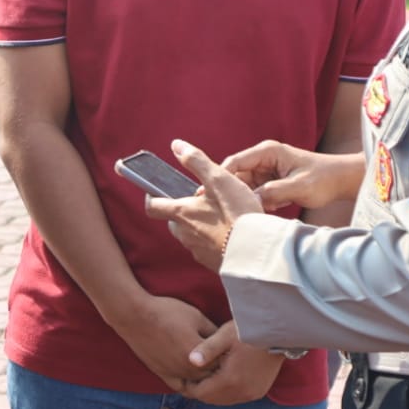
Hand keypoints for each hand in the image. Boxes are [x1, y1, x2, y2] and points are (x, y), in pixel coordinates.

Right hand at [106, 293, 220, 390]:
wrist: (136, 316)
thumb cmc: (167, 313)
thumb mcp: (197, 317)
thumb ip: (214, 332)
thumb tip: (227, 340)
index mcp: (199, 354)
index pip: (224, 362)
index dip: (231, 356)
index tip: (235, 351)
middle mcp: (188, 369)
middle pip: (213, 376)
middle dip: (221, 369)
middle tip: (229, 362)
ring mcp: (174, 374)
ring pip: (198, 384)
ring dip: (207, 378)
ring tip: (213, 368)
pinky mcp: (162, 375)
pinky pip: (181, 387)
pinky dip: (190, 385)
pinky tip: (195, 378)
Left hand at [145, 139, 262, 271]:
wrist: (258, 252)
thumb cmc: (238, 214)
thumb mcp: (219, 179)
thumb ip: (196, 161)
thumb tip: (177, 145)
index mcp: (182, 214)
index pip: (152, 206)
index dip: (151, 197)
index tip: (154, 190)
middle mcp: (185, 235)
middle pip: (174, 221)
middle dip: (183, 210)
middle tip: (202, 200)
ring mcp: (199, 251)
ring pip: (192, 234)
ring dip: (201, 224)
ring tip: (222, 215)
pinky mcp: (214, 263)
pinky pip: (208, 248)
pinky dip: (215, 239)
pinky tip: (232, 232)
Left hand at [179, 321, 283, 405]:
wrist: (279, 333)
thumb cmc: (249, 330)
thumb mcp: (225, 336)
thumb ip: (207, 349)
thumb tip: (190, 360)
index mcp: (230, 380)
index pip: (201, 393)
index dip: (188, 386)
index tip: (182, 376)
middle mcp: (242, 392)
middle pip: (211, 399)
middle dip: (200, 390)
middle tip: (190, 377)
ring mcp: (252, 393)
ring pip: (224, 400)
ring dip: (213, 391)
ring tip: (205, 376)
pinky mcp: (259, 391)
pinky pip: (236, 397)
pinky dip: (227, 391)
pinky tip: (223, 377)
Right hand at [222, 140, 360, 211]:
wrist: (342, 181)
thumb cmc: (324, 179)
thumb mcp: (299, 187)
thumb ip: (274, 192)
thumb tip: (250, 201)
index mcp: (268, 152)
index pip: (234, 163)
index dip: (219, 178)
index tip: (206, 195)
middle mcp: (264, 159)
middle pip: (235, 176)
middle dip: (228, 193)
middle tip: (216, 211)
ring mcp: (267, 171)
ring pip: (243, 188)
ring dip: (243, 201)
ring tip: (238, 215)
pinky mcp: (271, 183)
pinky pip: (254, 194)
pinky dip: (255, 204)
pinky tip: (261, 214)